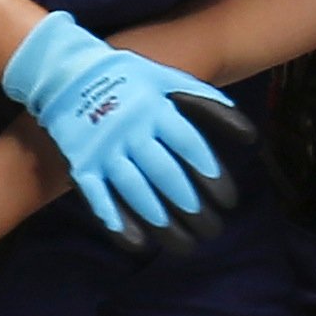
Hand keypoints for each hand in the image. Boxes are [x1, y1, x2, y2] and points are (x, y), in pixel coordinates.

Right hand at [2, 10, 254, 238]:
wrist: (66, 71)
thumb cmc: (129, 79)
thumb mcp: (169, 80)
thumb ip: (208, 104)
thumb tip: (249, 136)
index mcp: (156, 108)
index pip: (190, 146)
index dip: (211, 175)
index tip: (228, 201)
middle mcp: (132, 129)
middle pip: (166, 173)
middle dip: (191, 206)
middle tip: (211, 230)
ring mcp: (104, 148)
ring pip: (136, 190)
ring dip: (161, 221)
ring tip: (184, 245)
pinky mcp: (81, 163)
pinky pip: (98, 196)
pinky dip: (117, 221)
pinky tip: (138, 244)